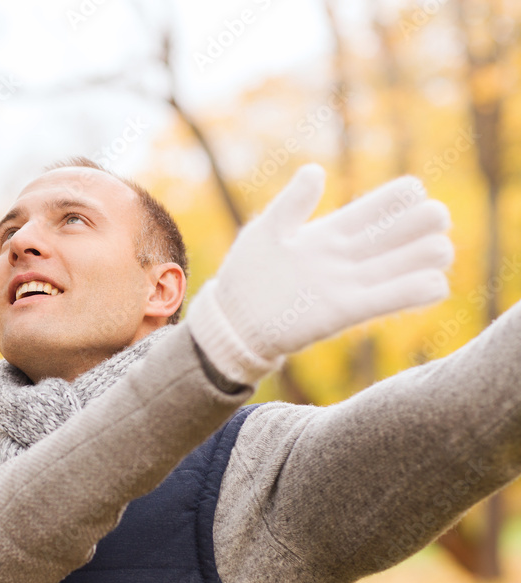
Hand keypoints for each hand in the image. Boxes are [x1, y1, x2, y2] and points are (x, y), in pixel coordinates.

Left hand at [186, 164, 452, 384]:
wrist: (233, 321)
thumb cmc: (245, 274)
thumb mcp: (266, 231)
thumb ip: (292, 203)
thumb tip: (315, 171)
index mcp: (330, 232)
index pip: (376, 209)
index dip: (399, 197)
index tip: (414, 190)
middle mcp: (345, 257)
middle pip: (398, 235)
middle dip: (424, 224)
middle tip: (436, 220)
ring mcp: (347, 284)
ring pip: (400, 266)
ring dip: (426, 257)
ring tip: (439, 250)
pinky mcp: (343, 313)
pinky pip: (385, 301)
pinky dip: (413, 293)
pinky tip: (435, 285)